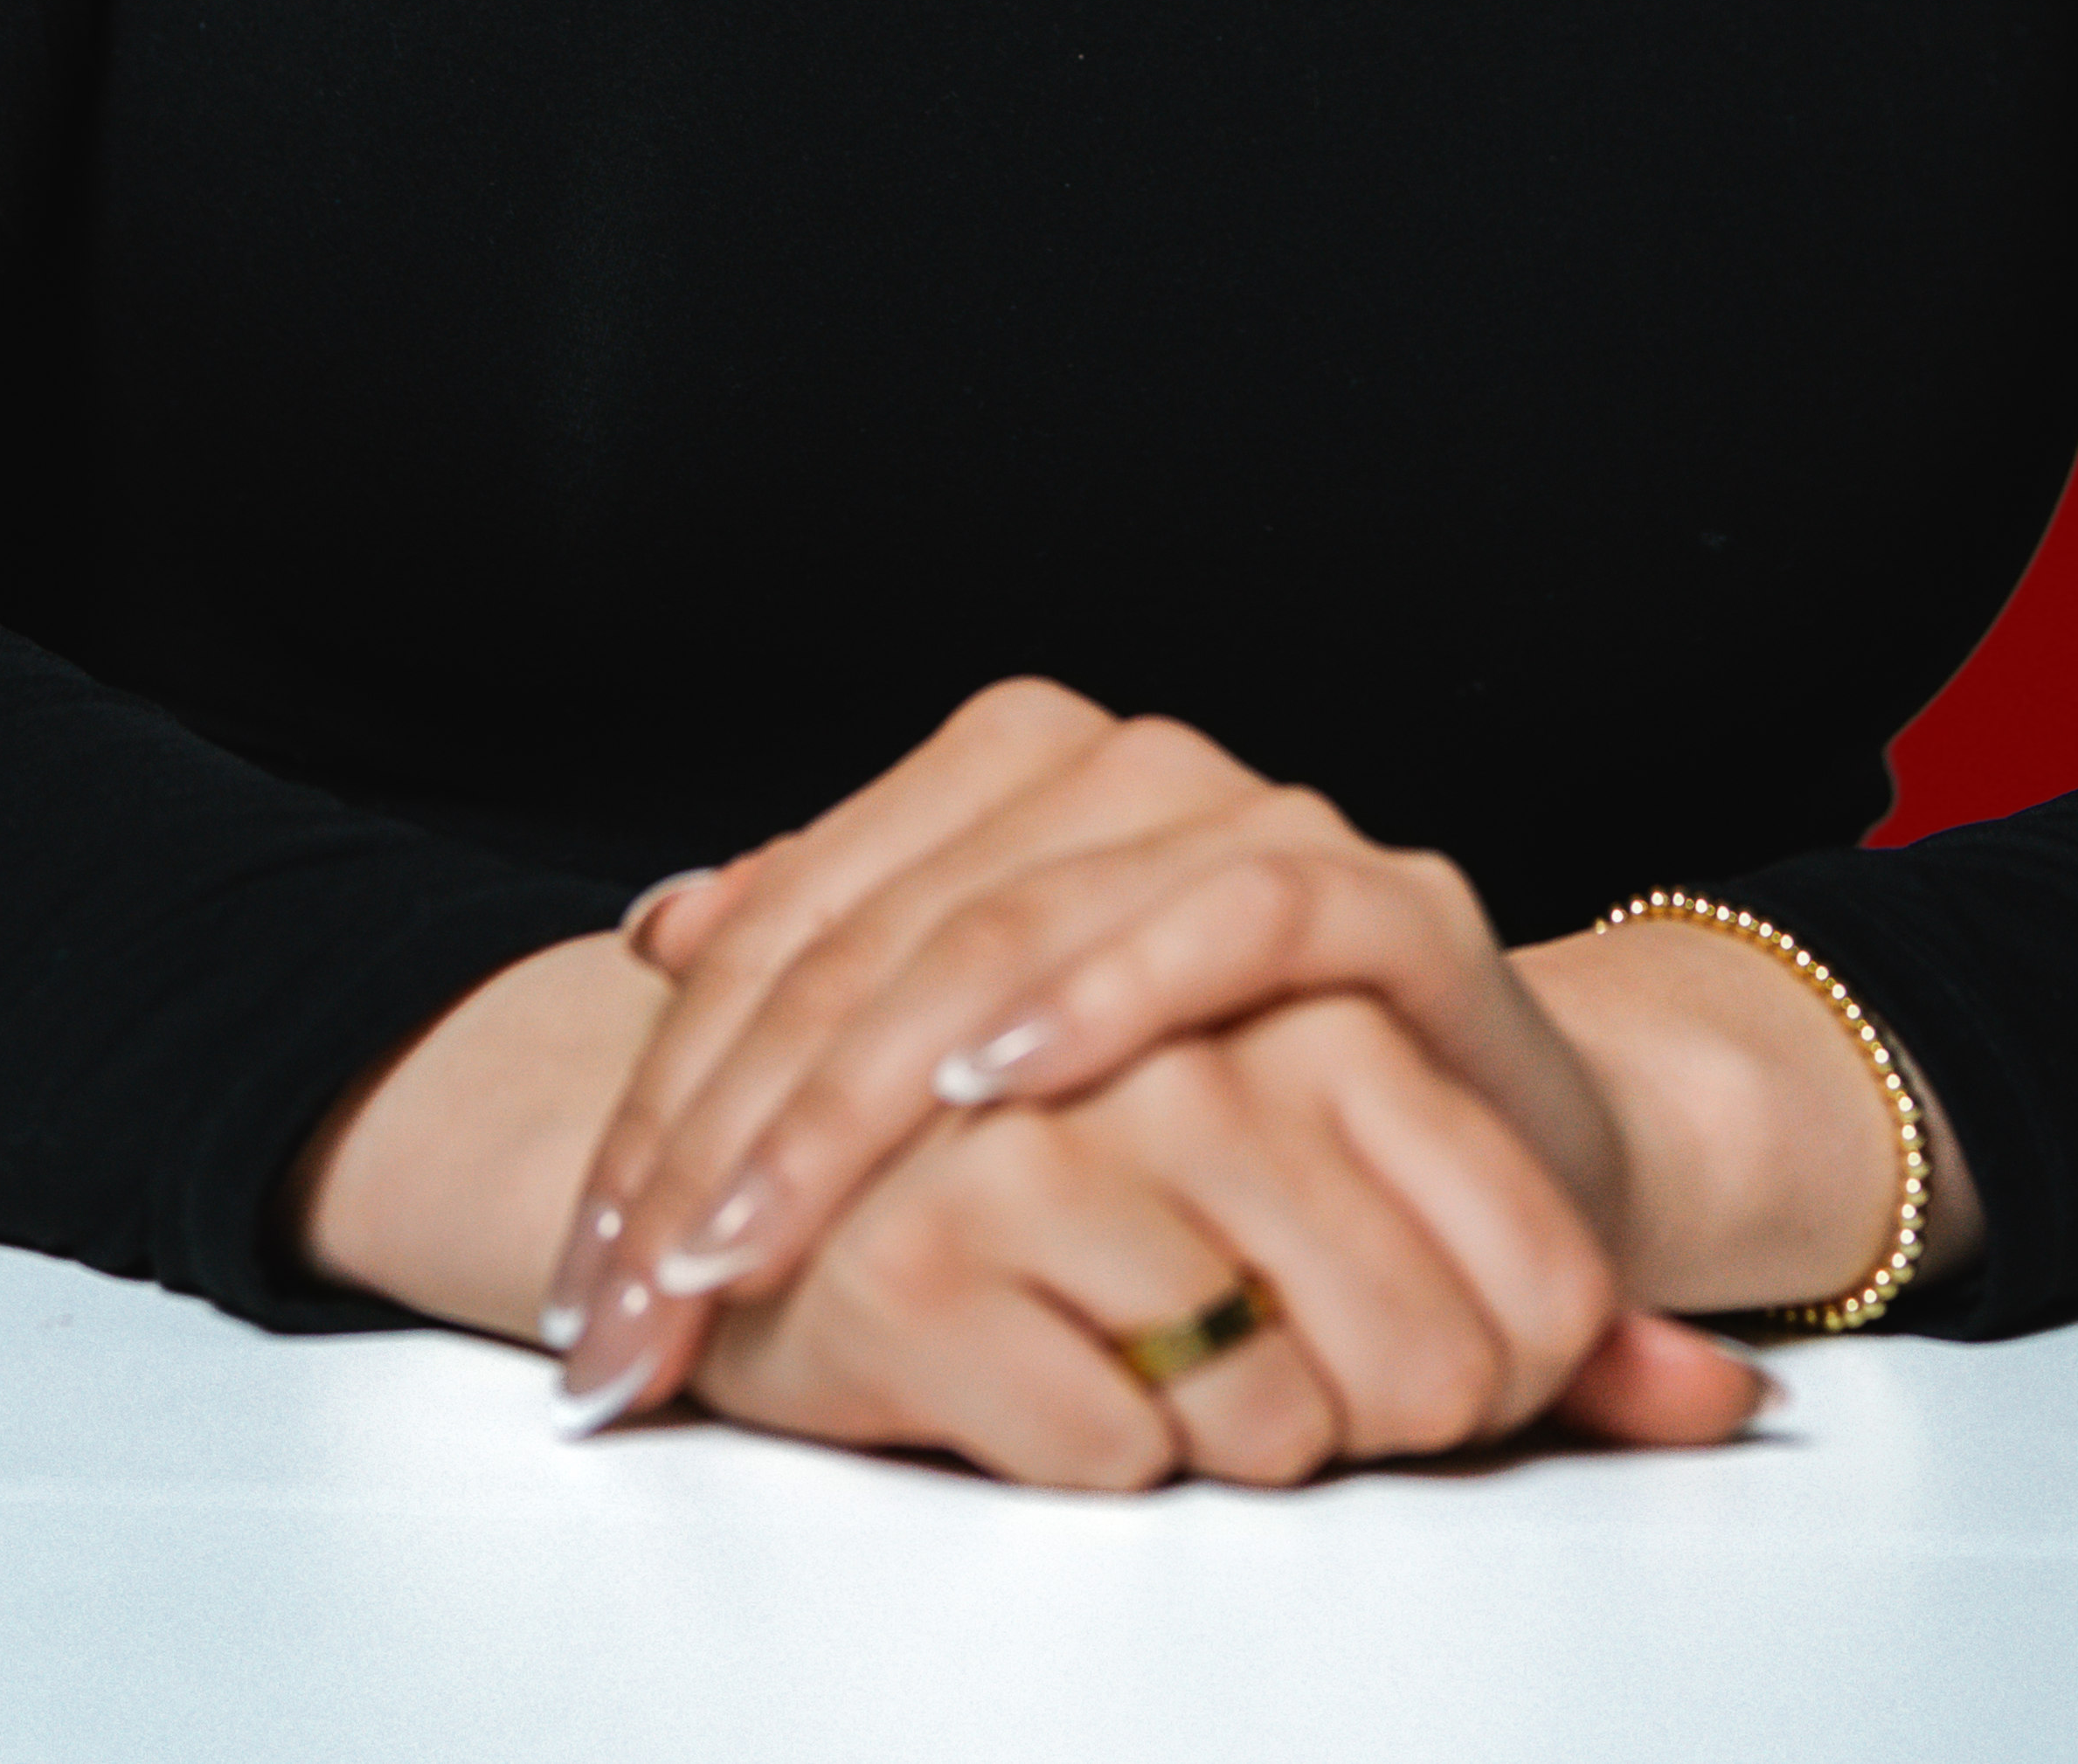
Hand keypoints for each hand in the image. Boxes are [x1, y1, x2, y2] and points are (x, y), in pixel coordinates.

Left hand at [544, 676, 1709, 1433]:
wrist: (1486, 1144)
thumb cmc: (1222, 1108)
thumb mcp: (997, 1055)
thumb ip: (848, 968)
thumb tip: (664, 923)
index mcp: (1012, 774)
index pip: (791, 930)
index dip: (668, 1105)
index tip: (590, 1286)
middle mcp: (1121, 770)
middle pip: (871, 941)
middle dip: (730, 1140)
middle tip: (643, 1307)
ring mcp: (1252, 819)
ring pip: (1006, 930)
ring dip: (861, 1099)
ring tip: (750, 1235)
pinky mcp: (1384, 900)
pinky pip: (1229, 920)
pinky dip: (1105, 989)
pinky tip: (996, 1083)